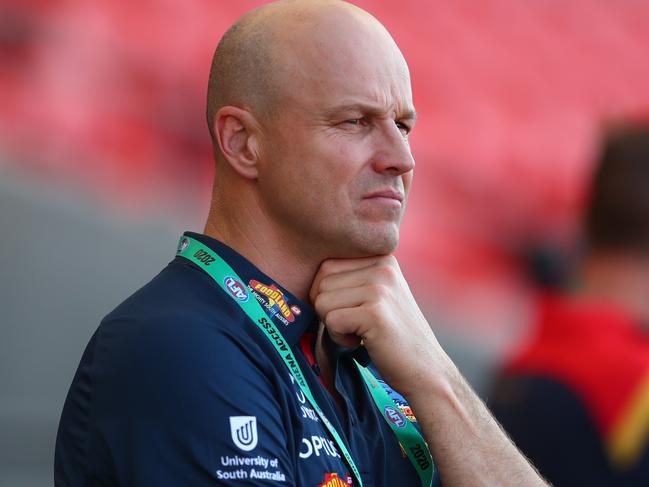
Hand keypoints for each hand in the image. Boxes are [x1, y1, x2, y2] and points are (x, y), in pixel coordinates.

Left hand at [310, 255, 448, 398]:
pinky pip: (331, 321)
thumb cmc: (393, 336)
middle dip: (326, 309)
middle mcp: (383, 267)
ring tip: (360, 333)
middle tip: (352, 325)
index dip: (326, 294)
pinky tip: (362, 342)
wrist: (426, 370)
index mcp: (382, 258)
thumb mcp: (378, 295)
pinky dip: (339, 338)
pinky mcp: (375, 313)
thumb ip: (351, 279)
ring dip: (332, 325)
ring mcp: (380, 288)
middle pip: (321, 282)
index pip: (327, 266)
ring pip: (322, 301)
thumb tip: (307, 279)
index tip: (350, 312)